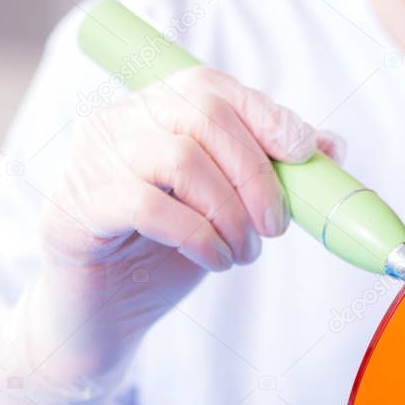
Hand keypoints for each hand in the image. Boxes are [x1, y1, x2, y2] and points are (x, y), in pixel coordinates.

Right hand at [0, 67, 341, 404]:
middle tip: (275, 225)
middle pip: (200, 114)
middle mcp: (115, 124)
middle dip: (255, 173)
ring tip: (243, 251)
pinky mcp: (75, 209)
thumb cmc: (162, 256)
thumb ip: (268, 173)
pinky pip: (148, 207)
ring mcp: (89, 163)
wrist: (102, 318)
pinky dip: (198, 236)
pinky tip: (213, 260)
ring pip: (180, 158)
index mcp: (150, 112)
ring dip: (230, 213)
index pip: (210, 86)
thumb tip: (330, 145)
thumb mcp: (224, 209)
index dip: (265, 113)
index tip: (303, 153)